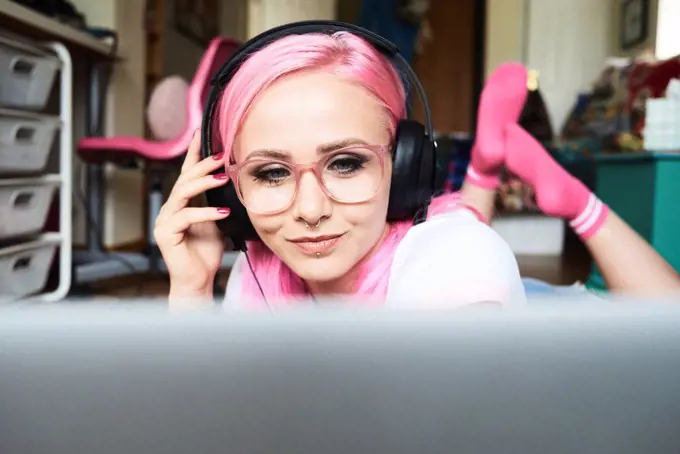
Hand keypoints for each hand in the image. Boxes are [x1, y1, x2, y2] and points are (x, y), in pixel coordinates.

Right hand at [154, 130, 229, 298]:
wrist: (198, 280)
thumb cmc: (206, 253)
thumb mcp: (217, 222)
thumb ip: (218, 203)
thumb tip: (234, 184)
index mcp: (182, 203)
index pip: (187, 172)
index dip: (194, 153)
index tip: (202, 132)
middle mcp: (170, 208)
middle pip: (184, 179)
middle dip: (203, 165)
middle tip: (222, 156)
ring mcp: (165, 220)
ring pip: (182, 193)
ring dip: (203, 183)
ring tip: (223, 177)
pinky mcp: (166, 233)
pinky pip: (186, 217)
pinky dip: (205, 213)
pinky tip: (221, 213)